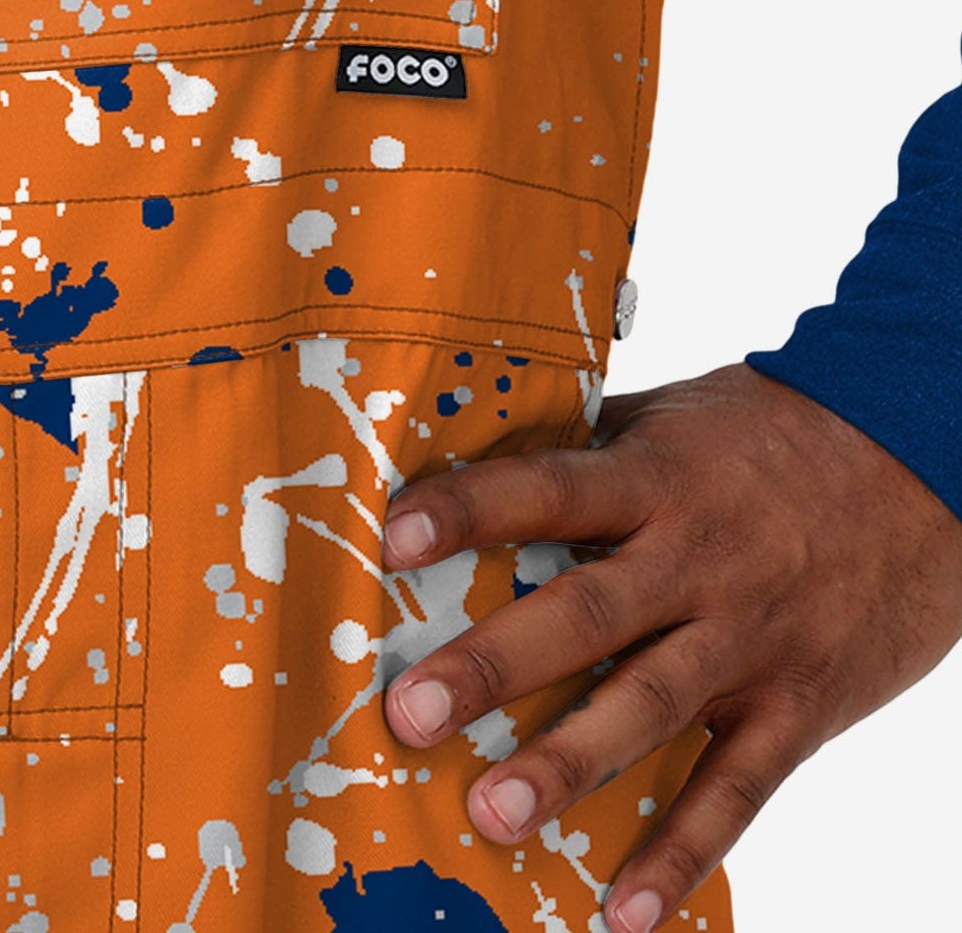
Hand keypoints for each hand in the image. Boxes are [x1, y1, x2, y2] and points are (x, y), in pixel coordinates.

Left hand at [378, 362, 961, 932]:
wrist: (920, 465)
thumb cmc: (771, 434)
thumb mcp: (673, 416)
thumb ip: (584, 444)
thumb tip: (469, 445)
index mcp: (656, 479)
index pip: (548, 490)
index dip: (470, 509)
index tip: (390, 533)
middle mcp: (698, 563)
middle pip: (585, 615)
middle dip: (493, 666)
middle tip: (409, 711)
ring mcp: (749, 642)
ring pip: (648, 710)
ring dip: (567, 767)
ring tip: (490, 816)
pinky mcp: (798, 708)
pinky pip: (736, 791)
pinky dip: (682, 854)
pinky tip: (626, 909)